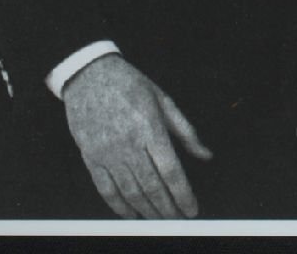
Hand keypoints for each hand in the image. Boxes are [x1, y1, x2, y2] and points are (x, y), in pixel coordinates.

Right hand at [63, 54, 212, 218]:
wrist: (90, 75)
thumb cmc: (129, 84)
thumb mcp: (163, 100)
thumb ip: (186, 131)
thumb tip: (205, 154)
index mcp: (150, 126)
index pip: (170, 170)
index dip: (183, 194)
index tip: (192, 208)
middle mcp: (128, 143)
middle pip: (152, 186)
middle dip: (168, 208)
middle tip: (178, 220)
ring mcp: (108, 152)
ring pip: (130, 192)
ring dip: (147, 211)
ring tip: (159, 221)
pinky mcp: (91, 158)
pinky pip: (106, 190)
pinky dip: (120, 207)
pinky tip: (132, 214)